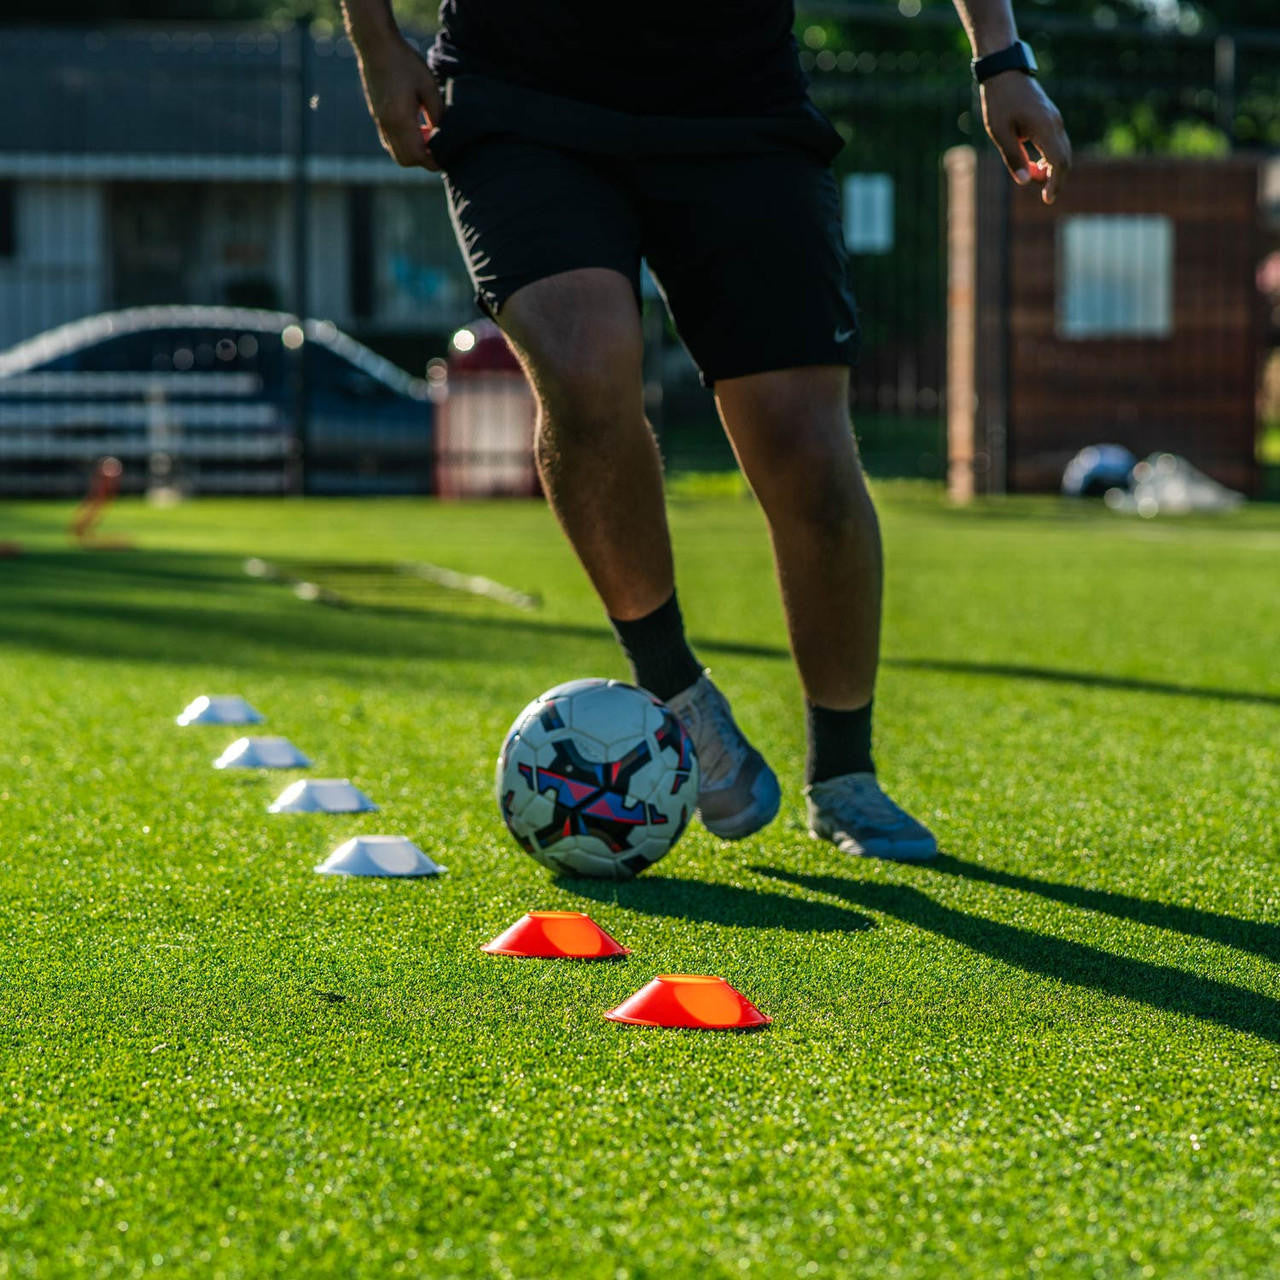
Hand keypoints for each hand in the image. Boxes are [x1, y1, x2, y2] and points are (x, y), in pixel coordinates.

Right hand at [354, 35, 443, 169]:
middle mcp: (387, 126)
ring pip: (397, 154)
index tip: (446, 154)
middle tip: (438, 145)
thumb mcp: (429, 86)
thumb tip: (443, 134)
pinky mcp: (377, 118)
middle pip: (406, 160)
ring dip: (414, 152)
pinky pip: (390, 143)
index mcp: (400, 120)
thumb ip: (438, 114)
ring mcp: (379, 123)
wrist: (376, 46)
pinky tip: (417, 127)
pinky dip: (405, 144)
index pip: (418, 155)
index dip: (433, 160)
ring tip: (428, 133)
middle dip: (423, 159)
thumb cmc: (404, 63)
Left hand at [979, 72, 1071, 204]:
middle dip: (1056, 179)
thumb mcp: (1000, 133)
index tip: (1047, 199)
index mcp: (1045, 128)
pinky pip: (1056, 144)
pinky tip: (1035, 165)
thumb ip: (1013, 158)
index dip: (1055, 183)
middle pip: (1065, 159)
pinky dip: (1050, 158)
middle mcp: (1055, 124)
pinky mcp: (1050, 118)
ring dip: (1052, 169)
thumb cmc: (999, 102)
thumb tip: (1025, 182)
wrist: (1005, 72)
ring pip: (1062, 151)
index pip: (1059, 162)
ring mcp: (1055, 120)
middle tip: (1044, 196)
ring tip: (1033, 177)